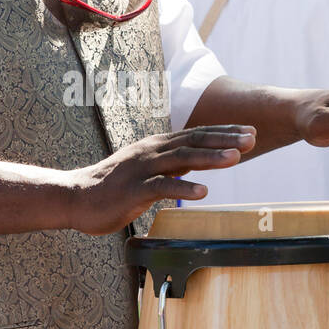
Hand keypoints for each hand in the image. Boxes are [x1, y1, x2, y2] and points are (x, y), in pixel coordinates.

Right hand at [68, 125, 255, 234]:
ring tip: (236, 158)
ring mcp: (141, 169)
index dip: (223, 132)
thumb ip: (170, 164)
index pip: (195, 134)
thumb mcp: (146, 171)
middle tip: (252, 138)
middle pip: (193, 141)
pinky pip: (161, 187)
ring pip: (180, 159)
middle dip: (225, 139)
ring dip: (209, 158)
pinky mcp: (132, 190)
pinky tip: (203, 192)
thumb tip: (196, 161)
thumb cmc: (113, 187)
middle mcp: (151, 152)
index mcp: (156, 146)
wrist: (76, 197)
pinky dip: (183, 188)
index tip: (250, 131)